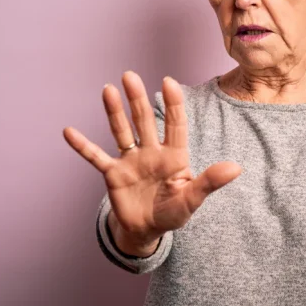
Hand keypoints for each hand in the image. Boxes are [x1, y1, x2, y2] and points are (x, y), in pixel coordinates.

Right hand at [63, 71, 242, 244]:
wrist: (148, 229)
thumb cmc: (173, 212)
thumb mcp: (193, 199)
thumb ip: (210, 182)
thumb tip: (237, 168)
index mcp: (174, 156)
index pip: (175, 124)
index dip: (173, 104)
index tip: (169, 81)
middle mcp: (151, 152)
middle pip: (144, 120)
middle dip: (137, 99)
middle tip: (130, 76)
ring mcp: (130, 161)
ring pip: (122, 131)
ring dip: (114, 112)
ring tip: (108, 89)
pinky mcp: (113, 174)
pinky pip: (96, 157)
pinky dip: (83, 146)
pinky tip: (69, 131)